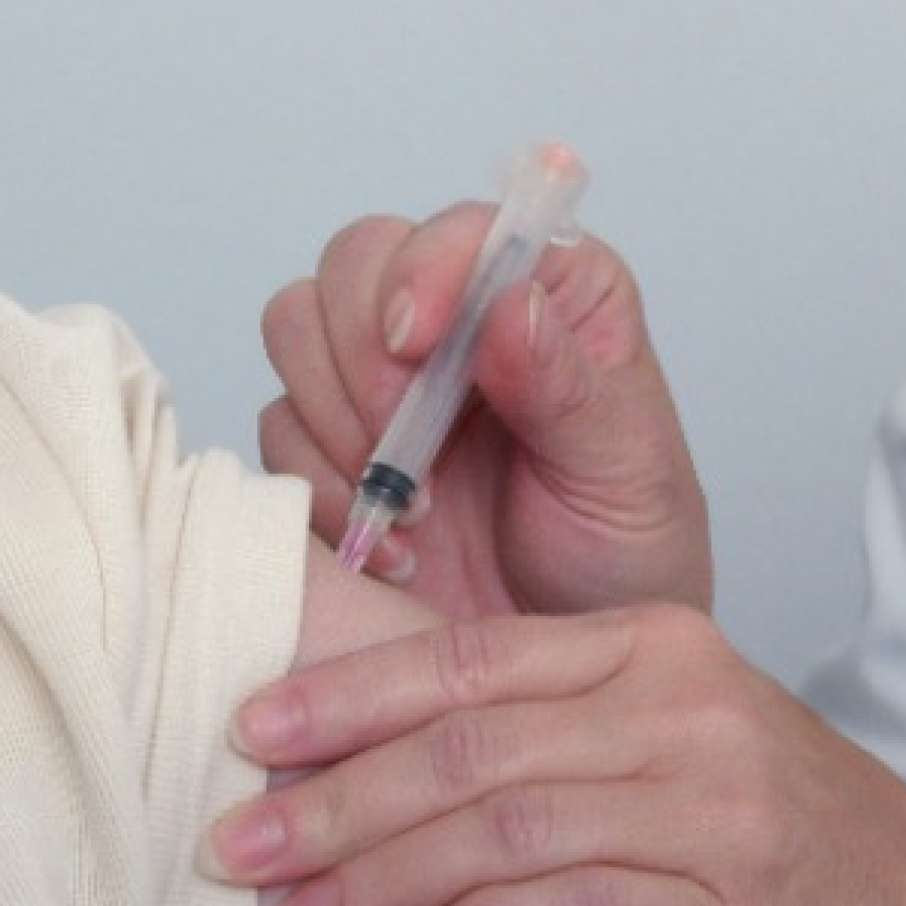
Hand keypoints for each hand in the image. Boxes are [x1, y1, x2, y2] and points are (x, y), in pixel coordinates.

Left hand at [205, 603, 905, 905]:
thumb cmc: (788, 851)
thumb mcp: (674, 747)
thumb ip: (547, 733)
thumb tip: (370, 757)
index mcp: (657, 646)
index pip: (469, 657)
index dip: (348, 693)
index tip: (247, 727)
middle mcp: (684, 709)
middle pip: (468, 743)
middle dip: (334, 795)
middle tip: (233, 839)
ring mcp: (715, 808)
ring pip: (504, 828)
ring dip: (382, 876)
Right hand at [258, 207, 712, 622]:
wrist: (566, 674)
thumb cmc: (625, 559)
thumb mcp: (627, 474)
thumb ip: (569, 390)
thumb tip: (512, 305)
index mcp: (551, 292)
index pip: (464, 231)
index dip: (427, 267)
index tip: (417, 341)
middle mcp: (461, 318)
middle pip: (357, 261)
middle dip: (365, 352)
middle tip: (404, 444)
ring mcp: (386, 379)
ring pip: (298, 324)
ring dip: (335, 416)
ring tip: (412, 506)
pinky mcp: (333, 445)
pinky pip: (277, 425)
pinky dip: (319, 486)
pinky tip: (391, 547)